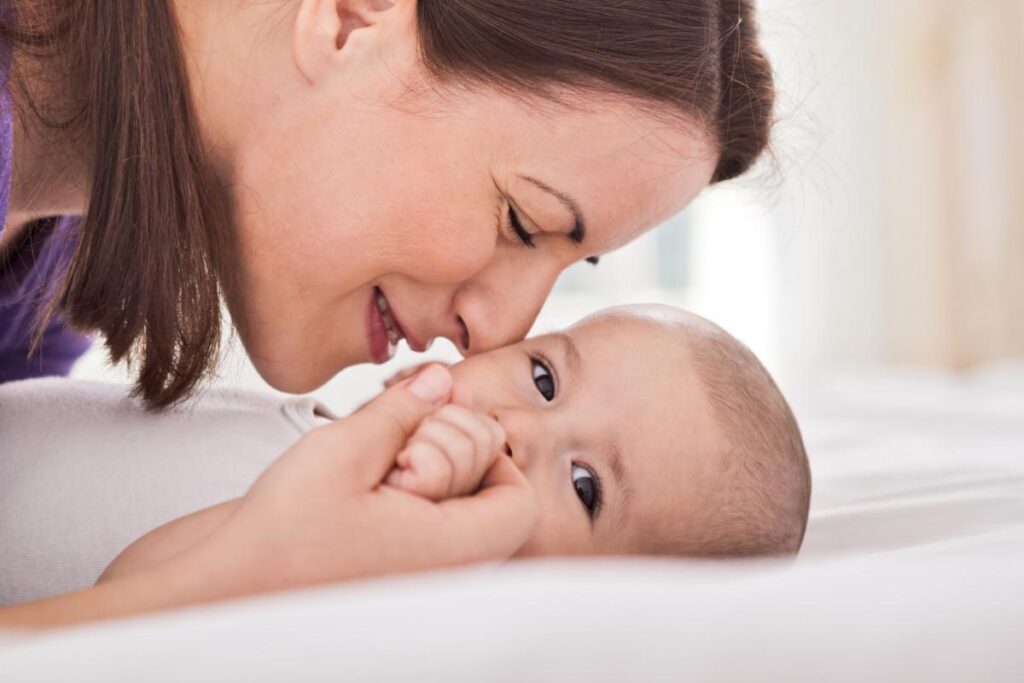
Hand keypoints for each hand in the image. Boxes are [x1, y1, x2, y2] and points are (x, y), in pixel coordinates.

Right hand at [178, 365, 537, 597]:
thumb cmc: (278, 538)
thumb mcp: (343, 453)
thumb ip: (402, 411)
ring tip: (375, 462)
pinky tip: (363, 479)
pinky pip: (426, 525)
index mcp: (447, 550)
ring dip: (429, 470)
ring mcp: (414, 574)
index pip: (520, 504)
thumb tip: (441, 379)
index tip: (442, 431)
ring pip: (459, 511)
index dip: (492, 456)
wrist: (219, 592)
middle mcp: (440, 571)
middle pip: (491, 500)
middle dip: (453, 453)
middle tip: (397, 448)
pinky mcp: (388, 567)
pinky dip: (408, 493)